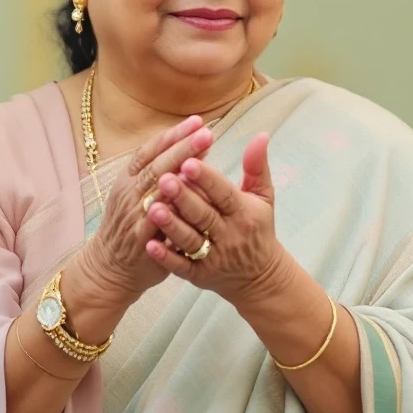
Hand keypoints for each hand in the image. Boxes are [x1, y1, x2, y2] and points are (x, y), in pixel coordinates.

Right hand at [75, 115, 214, 306]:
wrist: (110, 268)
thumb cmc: (133, 227)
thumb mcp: (142, 195)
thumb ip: (165, 174)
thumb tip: (195, 150)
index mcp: (129, 178)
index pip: (151, 149)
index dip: (173, 134)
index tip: (197, 121)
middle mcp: (129, 191)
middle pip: (157, 163)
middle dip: (182, 146)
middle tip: (206, 132)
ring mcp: (133, 213)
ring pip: (156, 186)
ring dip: (179, 170)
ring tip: (202, 157)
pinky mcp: (140, 236)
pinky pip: (157, 217)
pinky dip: (172, 204)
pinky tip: (190, 194)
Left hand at [144, 132, 291, 309]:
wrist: (260, 278)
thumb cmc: (258, 228)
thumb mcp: (263, 197)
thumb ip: (257, 166)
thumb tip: (261, 134)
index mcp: (244, 212)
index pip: (223, 193)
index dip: (206, 179)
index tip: (188, 161)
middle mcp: (229, 235)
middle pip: (203, 215)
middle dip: (183, 198)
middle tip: (164, 178)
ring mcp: (213, 257)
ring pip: (189, 240)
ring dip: (171, 225)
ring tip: (152, 208)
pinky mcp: (200, 275)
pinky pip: (181, 267)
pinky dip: (166, 257)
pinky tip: (150, 244)